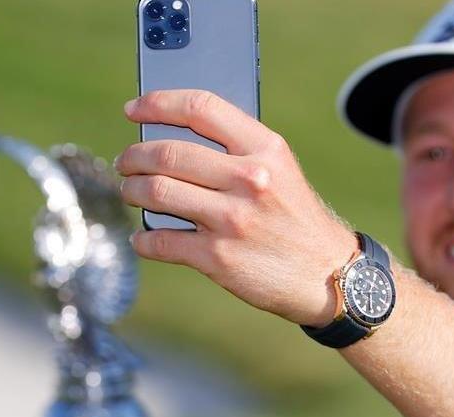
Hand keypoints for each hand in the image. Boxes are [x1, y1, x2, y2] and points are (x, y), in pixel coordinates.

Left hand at [116, 89, 359, 326]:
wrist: (328, 275)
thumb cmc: (294, 218)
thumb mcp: (279, 170)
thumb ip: (236, 150)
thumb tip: (171, 137)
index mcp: (265, 149)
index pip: (201, 108)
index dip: (157, 103)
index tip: (133, 110)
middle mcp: (249, 180)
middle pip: (168, 154)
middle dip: (134, 156)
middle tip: (126, 162)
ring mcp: (232, 220)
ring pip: (157, 192)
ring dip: (132, 191)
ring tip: (131, 192)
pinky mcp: (218, 258)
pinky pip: (160, 241)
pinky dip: (142, 239)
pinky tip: (143, 237)